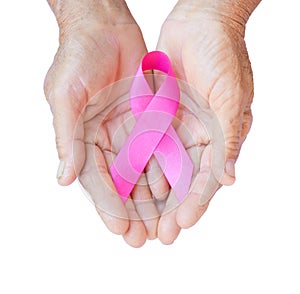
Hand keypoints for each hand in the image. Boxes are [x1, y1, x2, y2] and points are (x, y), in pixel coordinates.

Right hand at [44, 0, 156, 246]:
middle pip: (120, 182)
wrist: (103, 26)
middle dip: (131, 210)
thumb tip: (64, 179)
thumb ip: (67, 138)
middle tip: (142, 238)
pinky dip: (165, 168)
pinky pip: (157, 146)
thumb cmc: (77, 56)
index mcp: (82, 138)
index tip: (119, 229)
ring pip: (141, 170)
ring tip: (161, 223)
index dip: (107, 206)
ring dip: (150, 197)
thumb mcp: (66, 96)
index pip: (96, 179)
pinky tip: (173, 190)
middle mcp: (105, 138)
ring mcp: (127, 129)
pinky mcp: (146, 117)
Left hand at [155, 0, 255, 243]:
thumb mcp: (230, 99)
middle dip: (169, 208)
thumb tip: (228, 179)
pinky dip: (138, 164)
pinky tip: (127, 185)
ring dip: (150, 194)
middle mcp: (197, 137)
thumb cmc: (224, 55)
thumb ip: (228, 139)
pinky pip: (146, 143)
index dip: (194, 204)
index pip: (206, 179)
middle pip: (181, 180)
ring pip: (161, 167)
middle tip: (155, 236)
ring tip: (138, 220)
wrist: (200, 22)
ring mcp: (177, 126)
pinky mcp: (158, 114)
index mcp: (219, 138)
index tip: (179, 226)